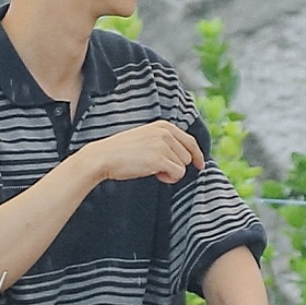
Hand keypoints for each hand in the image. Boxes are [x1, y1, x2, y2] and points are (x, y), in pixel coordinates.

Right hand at [91, 120, 205, 183]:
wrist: (104, 157)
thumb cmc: (123, 151)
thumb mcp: (147, 137)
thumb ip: (165, 141)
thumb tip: (186, 155)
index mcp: (164, 126)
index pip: (190, 141)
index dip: (197, 155)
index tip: (200, 165)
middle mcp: (166, 133)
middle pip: (188, 156)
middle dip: (176, 165)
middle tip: (158, 168)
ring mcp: (163, 145)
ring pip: (183, 166)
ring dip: (171, 172)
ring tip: (153, 169)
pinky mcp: (160, 158)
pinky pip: (178, 173)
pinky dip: (169, 178)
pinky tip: (155, 175)